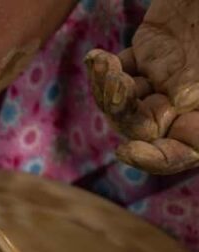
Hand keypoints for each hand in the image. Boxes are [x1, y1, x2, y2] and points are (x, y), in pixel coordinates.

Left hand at [85, 0, 198, 173]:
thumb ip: (198, 79)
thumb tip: (180, 100)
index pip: (182, 152)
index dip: (155, 159)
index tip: (125, 152)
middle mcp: (186, 103)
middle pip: (141, 128)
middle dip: (122, 110)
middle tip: (117, 83)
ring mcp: (164, 81)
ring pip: (122, 103)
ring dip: (107, 88)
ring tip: (105, 64)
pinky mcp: (147, 57)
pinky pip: (118, 74)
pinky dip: (103, 69)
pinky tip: (97, 57)